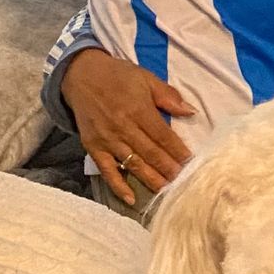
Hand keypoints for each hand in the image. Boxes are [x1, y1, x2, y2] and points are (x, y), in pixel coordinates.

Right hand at [61, 48, 195, 204]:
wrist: (81, 75)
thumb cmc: (118, 76)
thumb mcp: (146, 78)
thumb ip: (168, 96)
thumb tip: (191, 112)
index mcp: (138, 109)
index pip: (163, 136)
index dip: (179, 152)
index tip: (193, 164)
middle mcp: (123, 127)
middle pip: (151, 153)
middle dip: (169, 170)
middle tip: (185, 184)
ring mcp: (107, 140)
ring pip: (133, 164)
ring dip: (151, 180)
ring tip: (167, 193)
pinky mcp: (93, 148)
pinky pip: (107, 171)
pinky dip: (118, 186)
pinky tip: (131, 199)